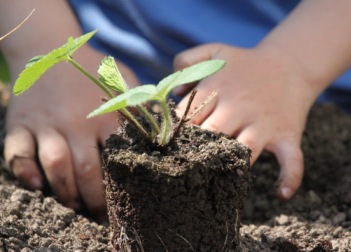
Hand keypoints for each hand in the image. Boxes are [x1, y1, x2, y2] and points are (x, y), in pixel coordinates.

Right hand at [4, 48, 138, 219]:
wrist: (48, 47)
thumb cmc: (91, 68)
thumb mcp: (122, 79)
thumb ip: (140, 102)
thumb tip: (163, 126)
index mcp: (104, 115)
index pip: (116, 158)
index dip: (121, 185)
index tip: (125, 201)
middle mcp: (75, 122)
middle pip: (86, 170)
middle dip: (94, 199)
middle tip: (99, 213)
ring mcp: (46, 123)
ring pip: (55, 166)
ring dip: (65, 192)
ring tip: (74, 205)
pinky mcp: (21, 123)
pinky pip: (17, 153)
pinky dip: (24, 172)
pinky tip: (37, 185)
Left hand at [173, 44, 318, 199]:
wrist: (291, 64)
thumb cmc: (246, 64)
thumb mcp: (215, 51)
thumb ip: (186, 61)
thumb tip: (174, 93)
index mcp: (218, 89)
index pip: (188, 116)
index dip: (176, 132)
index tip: (167, 145)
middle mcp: (239, 107)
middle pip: (211, 134)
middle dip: (196, 150)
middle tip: (184, 165)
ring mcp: (264, 124)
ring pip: (244, 150)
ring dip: (230, 164)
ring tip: (217, 178)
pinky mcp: (287, 135)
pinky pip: (292, 160)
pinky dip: (290, 178)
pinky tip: (281, 194)